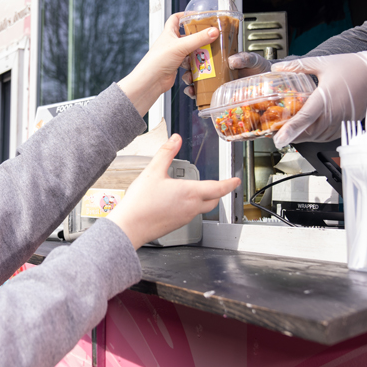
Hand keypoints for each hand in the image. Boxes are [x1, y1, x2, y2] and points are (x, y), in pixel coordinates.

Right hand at [106, 135, 240, 248]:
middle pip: (213, 201)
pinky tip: (177, 201)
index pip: (218, 188)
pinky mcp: (176, 225)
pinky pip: (190, 214)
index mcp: (190, 193)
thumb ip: (166, 153)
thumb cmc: (140, 203)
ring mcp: (185, 218)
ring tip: (195, 190)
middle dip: (219, 192)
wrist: (130, 228)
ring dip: (204, 199)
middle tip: (220, 185)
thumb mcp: (153, 171)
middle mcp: (191, 207)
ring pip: (202, 208)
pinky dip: (191, 206)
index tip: (236, 181)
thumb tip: (176, 139)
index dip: (229, 184)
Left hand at [119, 14, 218, 114]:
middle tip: (208, 38)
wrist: (152, 81)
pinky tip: (195, 67)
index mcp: (169, 33)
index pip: (176, 18)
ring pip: (190, 51)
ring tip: (204, 54)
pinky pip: (189, 63)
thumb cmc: (158, 60)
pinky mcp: (177, 66)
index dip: (185, 15)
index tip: (197, 16)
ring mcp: (174, 55)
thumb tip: (213, 31)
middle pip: (188, 36)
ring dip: (197, 54)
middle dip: (198, 38)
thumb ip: (199, 38)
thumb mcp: (181, 46)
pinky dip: (193, 65)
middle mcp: (171, 43)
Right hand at [181, 51, 270, 98]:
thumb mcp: (252, 59)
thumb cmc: (259, 67)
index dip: (192, 57)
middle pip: (196, 71)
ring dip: (190, 85)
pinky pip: (205, 97)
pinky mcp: (220, 95)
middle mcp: (216, 72)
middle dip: (187, 72)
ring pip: (198, 84)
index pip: (202, 56)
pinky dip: (197, 97)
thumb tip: (232, 61)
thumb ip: (244, 58)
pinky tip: (194, 96)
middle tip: (187, 74)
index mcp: (221, 59)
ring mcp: (217, 84)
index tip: (187, 57)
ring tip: (190, 86)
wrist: (267, 80)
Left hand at [270, 52, 366, 146]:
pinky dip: (315, 136)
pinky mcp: (346, 125)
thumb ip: (297, 66)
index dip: (290, 130)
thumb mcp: (321, 63)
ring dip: (302, 137)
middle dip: (291, 135)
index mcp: (326, 98)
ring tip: (290, 132)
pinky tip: (309, 130)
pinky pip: (327, 136)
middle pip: (308, 132)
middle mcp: (334, 113)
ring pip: (317, 137)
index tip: (278, 139)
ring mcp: (341, 121)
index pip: (305, 118)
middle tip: (276, 133)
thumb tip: (278, 67)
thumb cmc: (351, 67)